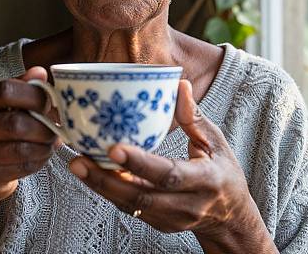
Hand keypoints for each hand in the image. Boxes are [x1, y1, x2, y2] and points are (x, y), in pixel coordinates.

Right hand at [0, 66, 56, 201]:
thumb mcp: (3, 103)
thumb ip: (22, 86)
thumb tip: (40, 72)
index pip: (5, 90)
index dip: (34, 95)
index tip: (49, 103)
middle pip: (14, 123)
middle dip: (43, 126)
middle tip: (57, 127)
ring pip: (20, 149)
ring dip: (44, 145)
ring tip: (53, 141)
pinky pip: (20, 168)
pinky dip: (39, 161)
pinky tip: (43, 155)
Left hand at [69, 80, 277, 252]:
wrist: (230, 218)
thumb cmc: (223, 172)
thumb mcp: (215, 142)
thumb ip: (193, 116)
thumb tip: (178, 84)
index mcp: (205, 181)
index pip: (169, 175)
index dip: (140, 163)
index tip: (114, 148)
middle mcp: (186, 205)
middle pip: (141, 197)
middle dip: (106, 180)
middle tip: (78, 159)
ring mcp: (171, 219)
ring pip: (130, 206)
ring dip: (101, 186)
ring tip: (77, 164)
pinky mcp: (158, 223)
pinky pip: (129, 208)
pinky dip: (109, 191)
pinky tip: (91, 173)